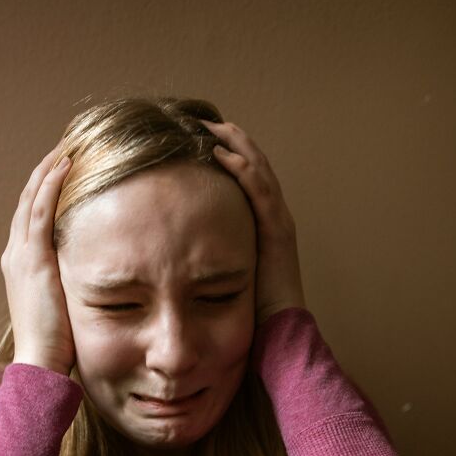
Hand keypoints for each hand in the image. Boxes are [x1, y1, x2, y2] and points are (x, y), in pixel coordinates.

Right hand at [1, 142, 75, 373]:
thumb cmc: (55, 346)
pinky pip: (41, 210)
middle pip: (29, 200)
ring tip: (69, 144)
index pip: (32, 217)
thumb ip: (71, 286)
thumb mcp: (63, 308)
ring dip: (50, 168)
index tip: (66, 169)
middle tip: (68, 145)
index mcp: (20, 265)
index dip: (46, 190)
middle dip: (47, 171)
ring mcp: (22, 254)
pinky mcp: (34, 259)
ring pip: (33, 197)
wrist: (39, 364)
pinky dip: (51, 184)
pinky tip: (67, 164)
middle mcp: (15, 254)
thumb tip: (95, 278)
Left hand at [199, 119, 306, 322]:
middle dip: (232, 142)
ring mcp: (278, 222)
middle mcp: (274, 218)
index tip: (201, 142)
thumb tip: (175, 252)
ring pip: (259, 171)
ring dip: (236, 145)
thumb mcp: (226, 275)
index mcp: (263, 226)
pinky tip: (221, 153)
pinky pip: (260, 191)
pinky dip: (242, 169)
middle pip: (254, 167)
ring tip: (212, 126)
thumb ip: (210, 258)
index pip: (247, 181)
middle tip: (205, 122)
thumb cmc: (252, 311)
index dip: (228, 156)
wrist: (279, 333)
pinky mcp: (277, 231)